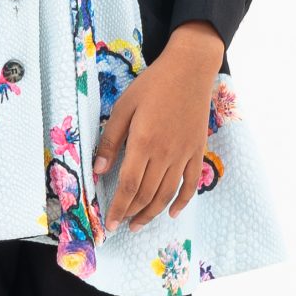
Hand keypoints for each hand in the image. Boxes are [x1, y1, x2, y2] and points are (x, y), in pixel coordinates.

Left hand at [91, 22, 224, 236]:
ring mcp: (184, 154)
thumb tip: (98, 170)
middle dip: (130, 213)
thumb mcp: (124, 107)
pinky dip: (182, 202)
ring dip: (151, 213)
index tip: (108, 224)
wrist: (190, 70)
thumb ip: (111, 140)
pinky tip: (171, 213)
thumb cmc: (152, 85)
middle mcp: (165, 154)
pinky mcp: (197, 151)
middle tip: (118, 225)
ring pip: (167, 194)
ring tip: (138, 224)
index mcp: (144, 143)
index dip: (117, 208)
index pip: (128, 186)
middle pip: (146, 194)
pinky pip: (191, 184)